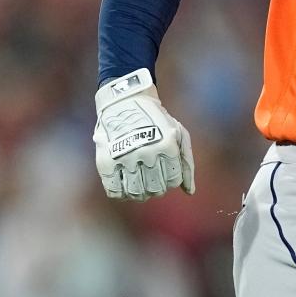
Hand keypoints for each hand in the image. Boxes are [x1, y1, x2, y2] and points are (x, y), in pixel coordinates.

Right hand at [93, 68, 195, 200]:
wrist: (125, 102)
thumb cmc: (157, 121)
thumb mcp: (179, 134)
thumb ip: (187, 163)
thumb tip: (189, 192)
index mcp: (167, 145)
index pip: (173, 180)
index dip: (171, 180)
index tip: (166, 172)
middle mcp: (147, 152)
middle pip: (156, 189)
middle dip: (157, 188)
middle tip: (153, 180)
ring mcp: (125, 157)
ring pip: (136, 193)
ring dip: (140, 193)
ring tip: (140, 184)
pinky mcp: (106, 161)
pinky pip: (114, 191)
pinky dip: (121, 194)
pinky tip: (125, 186)